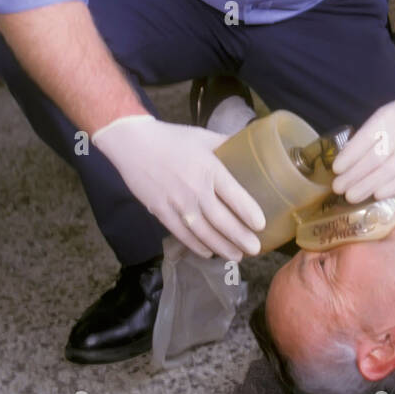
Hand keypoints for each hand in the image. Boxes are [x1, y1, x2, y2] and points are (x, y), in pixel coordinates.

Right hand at [92, 115, 266, 259]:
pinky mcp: (161, 212)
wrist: (133, 144)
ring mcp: (176, 204)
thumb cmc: (172, 139)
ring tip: (237, 256)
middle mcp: (195, 189)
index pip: (234, 195)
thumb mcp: (204, 137)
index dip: (248, 212)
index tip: (261, 225)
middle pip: (221, 220)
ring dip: (221, 247)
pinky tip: (209, 253)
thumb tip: (250, 147)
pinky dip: (196, 246)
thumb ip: (227, 144)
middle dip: (240, 237)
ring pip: (203, 233)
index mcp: (209, 169)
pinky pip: (182, 234)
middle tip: (255, 249)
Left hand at [330, 92, 394, 201]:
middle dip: (355, 175)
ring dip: (368, 185)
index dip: (350, 155)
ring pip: (390, 170)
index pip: (366, 138)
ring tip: (351, 196)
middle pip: (376, 157)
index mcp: (387, 118)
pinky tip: (376, 195)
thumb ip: (365, 137)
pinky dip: (391, 188)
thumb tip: (344, 162)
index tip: (336, 169)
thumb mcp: (381, 118)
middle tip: (338, 188)